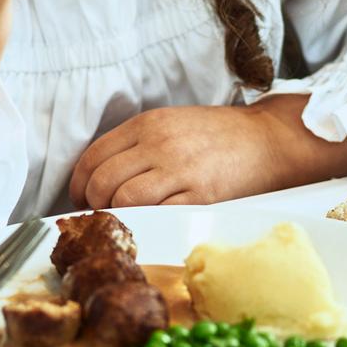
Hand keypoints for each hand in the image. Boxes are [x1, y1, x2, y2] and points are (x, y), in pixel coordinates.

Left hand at [68, 96, 346, 208]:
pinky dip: (147, 223)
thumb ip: (137, 143)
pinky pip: (158, 214)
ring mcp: (179, 169)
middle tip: (101, 215)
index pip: (92, 156)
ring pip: (124, 198)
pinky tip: (150, 224)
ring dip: (118, 215)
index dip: (78, 184)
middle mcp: (158, 143)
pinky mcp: (201, 195)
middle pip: (102, 180)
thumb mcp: (171, 123)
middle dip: (93, 204)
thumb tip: (100, 175)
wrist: (268, 139)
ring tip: (125, 221)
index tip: (82, 199)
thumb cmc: (218, 135)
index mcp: (147, 124)